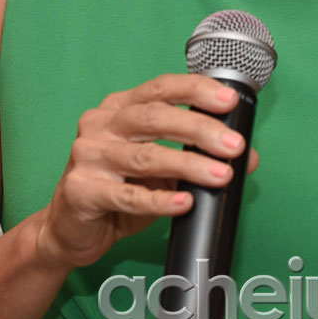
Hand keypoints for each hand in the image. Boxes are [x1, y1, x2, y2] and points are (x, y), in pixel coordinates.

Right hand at [36, 74, 258, 269]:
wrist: (69, 230)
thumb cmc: (118, 190)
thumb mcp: (162, 170)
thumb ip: (198, 156)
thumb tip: (248, 156)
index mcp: (119, 108)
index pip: (160, 88)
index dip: (195, 90)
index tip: (228, 100)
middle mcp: (101, 124)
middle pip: (155, 117)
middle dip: (200, 129)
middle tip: (233, 146)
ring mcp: (88, 156)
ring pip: (145, 156)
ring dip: (189, 165)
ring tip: (221, 175)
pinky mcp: (81, 190)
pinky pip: (128, 195)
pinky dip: (160, 199)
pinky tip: (184, 201)